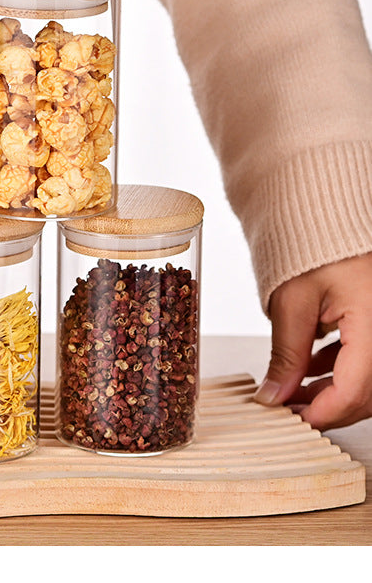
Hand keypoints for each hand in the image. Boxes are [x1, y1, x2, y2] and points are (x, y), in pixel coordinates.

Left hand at [253, 252, 371, 429]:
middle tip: (287, 409)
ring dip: (331, 391)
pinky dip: (338, 371)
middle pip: (365, 392)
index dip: (323, 411)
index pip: (355, 388)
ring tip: (290, 391)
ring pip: (366, 381)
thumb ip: (286, 354)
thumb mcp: (292, 302)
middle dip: (326, 405)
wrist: (325, 219)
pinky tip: (309, 369)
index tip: (293, 418)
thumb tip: (275, 395)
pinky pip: (365, 361)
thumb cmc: (313, 246)